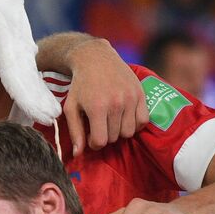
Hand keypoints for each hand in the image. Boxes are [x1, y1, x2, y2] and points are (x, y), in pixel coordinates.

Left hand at [64, 39, 147, 154]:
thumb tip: (79, 155)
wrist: (96, 58)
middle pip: (115, 137)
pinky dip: (135, 124)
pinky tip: (124, 117)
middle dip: (106, 135)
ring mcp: (131, 98)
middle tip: (99, 125)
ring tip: (111, 121)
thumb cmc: (80, 86)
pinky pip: (143, 121)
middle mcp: (116, 103)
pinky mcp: (141, 94)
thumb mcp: (71, 108)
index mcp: (97, 108)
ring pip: (129, 132)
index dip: (94, 144)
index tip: (91, 136)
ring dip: (119, 131)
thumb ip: (75, 132)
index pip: (101, 141)